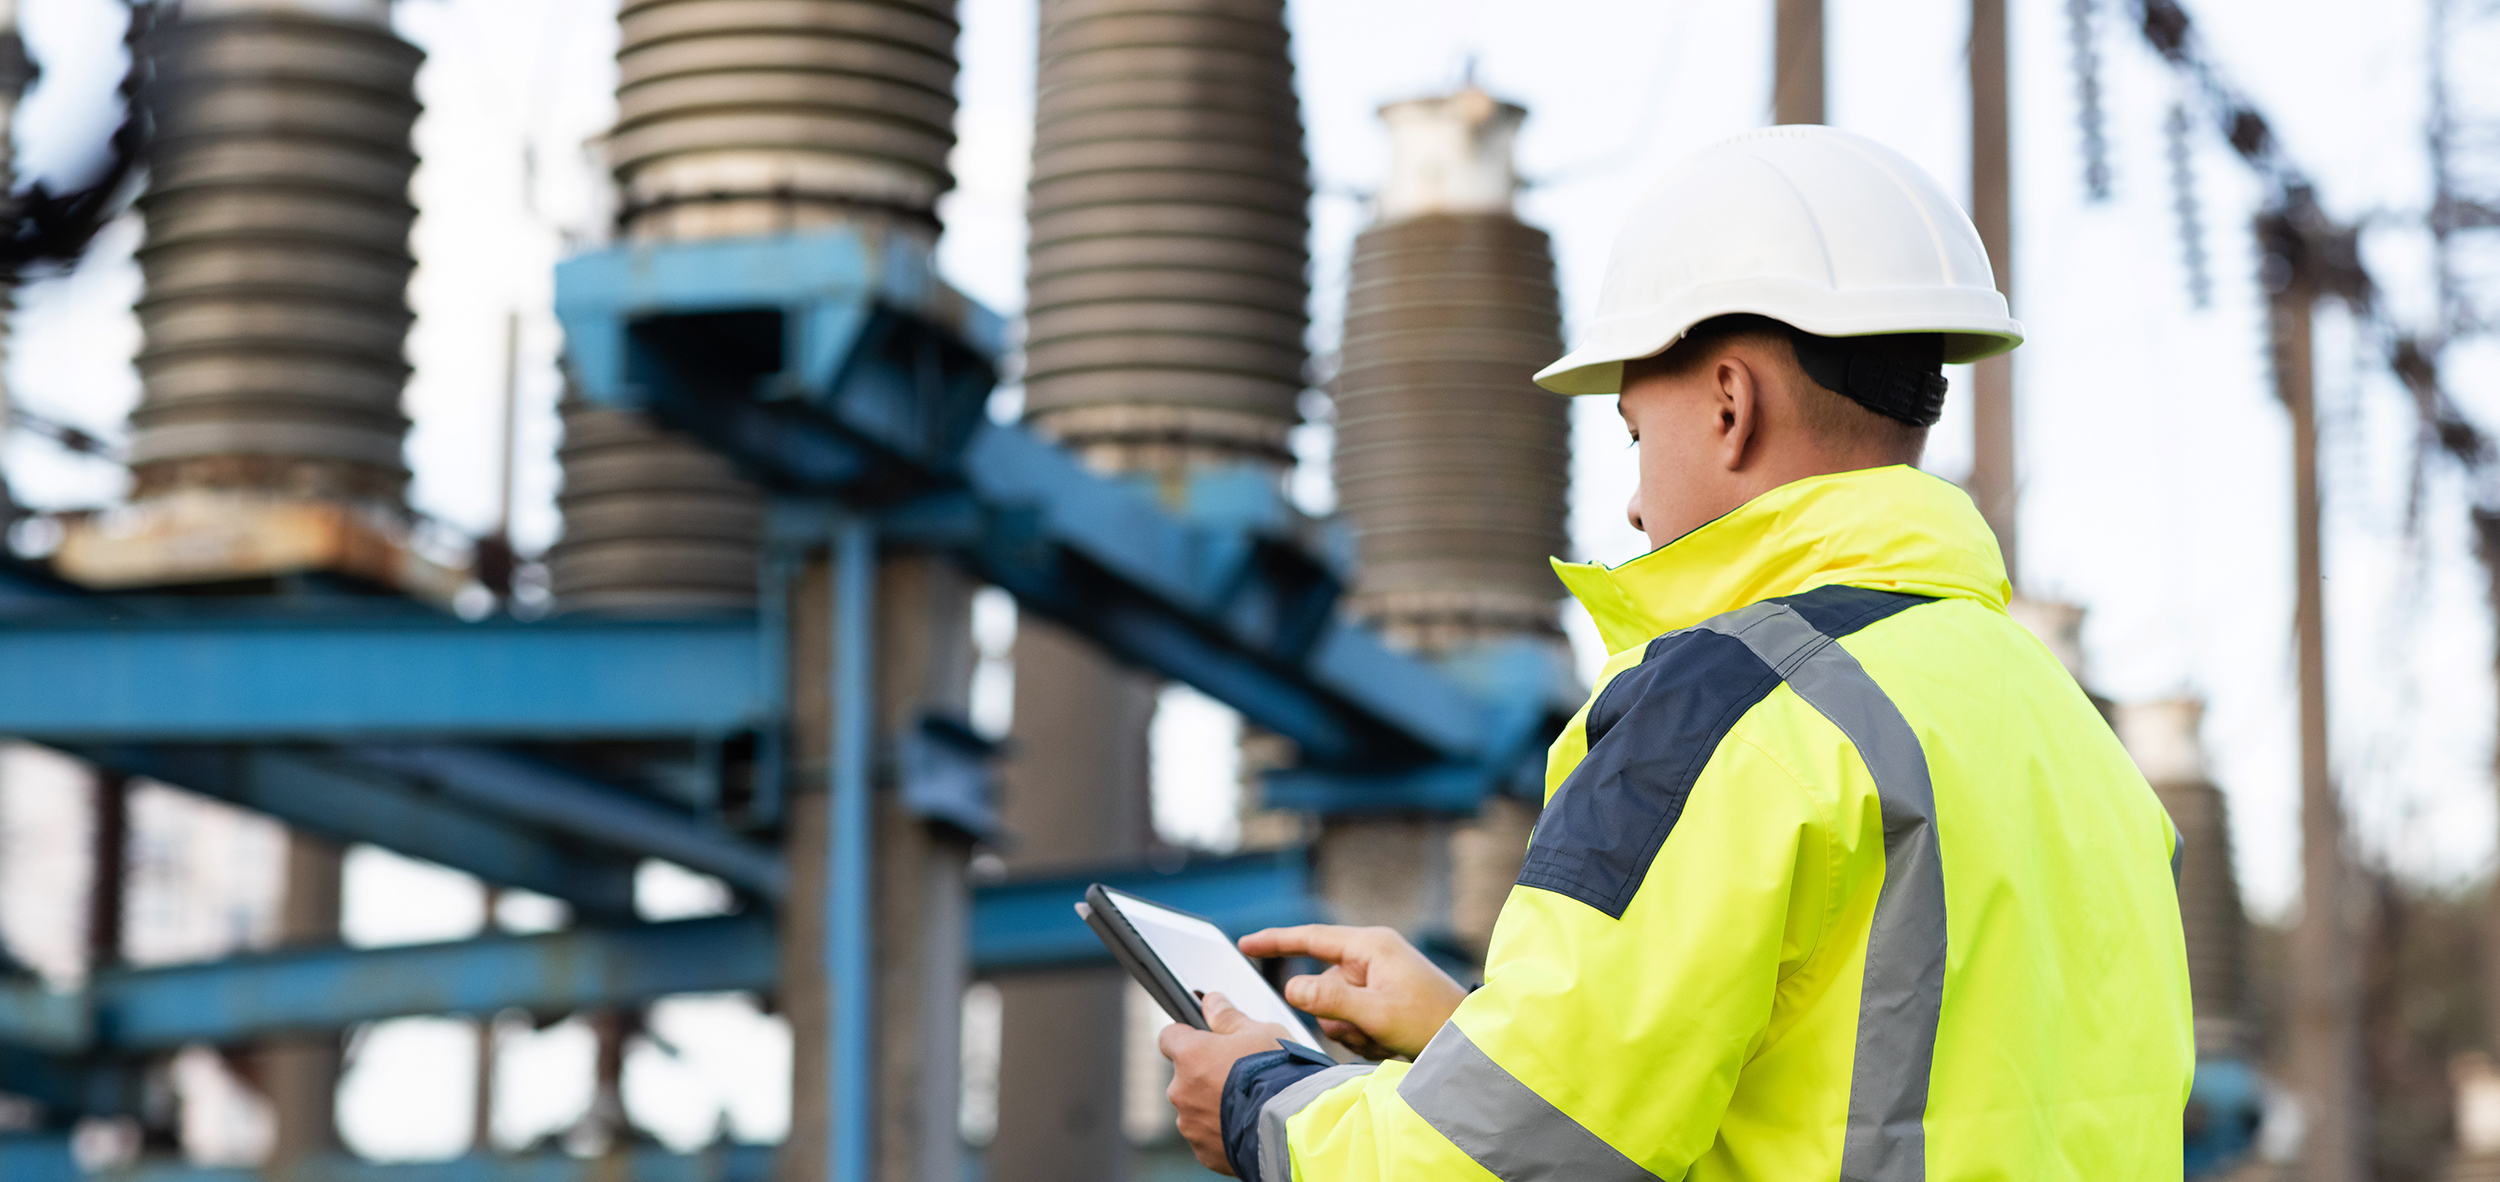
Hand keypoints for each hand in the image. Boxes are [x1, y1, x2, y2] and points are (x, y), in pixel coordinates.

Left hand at [1158, 992, 1295, 1175]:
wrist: (1295, 1126)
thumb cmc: (1278, 1075)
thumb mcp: (1260, 1033)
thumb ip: (1228, 1018)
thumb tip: (1211, 1002)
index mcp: (1190, 1056)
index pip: (1169, 1037)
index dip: (1186, 1036)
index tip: (1202, 1039)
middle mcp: (1182, 1091)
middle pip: (1185, 1077)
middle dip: (1206, 1075)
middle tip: (1240, 1075)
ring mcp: (1191, 1125)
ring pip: (1196, 1109)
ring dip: (1213, 1105)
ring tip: (1249, 1103)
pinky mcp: (1204, 1152)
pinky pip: (1208, 1136)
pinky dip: (1223, 1131)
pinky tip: (1248, 1123)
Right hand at [1238, 925, 1466, 1060]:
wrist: (1469, 1043)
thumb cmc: (1432, 1022)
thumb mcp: (1377, 1014)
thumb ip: (1330, 1000)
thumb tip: (1291, 988)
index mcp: (1371, 946)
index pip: (1310, 939)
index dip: (1275, 942)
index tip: (1246, 944)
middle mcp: (1371, 958)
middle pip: (1322, 987)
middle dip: (1338, 1018)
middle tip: (1368, 1032)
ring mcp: (1377, 980)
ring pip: (1335, 1011)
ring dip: (1352, 1032)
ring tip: (1385, 1038)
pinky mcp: (1382, 999)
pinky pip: (1351, 1021)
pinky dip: (1363, 1037)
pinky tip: (1390, 1042)